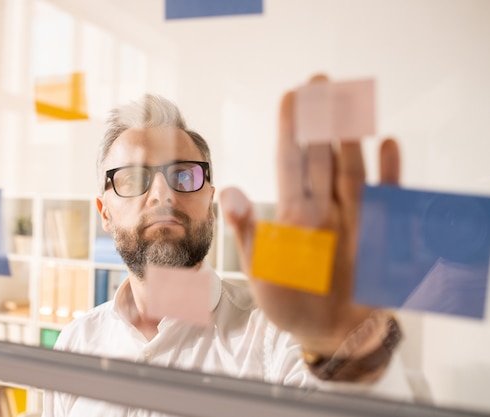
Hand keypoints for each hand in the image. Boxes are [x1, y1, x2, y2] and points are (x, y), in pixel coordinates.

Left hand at [219, 75, 400, 354]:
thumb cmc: (290, 302)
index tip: (292, 95)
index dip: (291, 128)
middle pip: (322, 156)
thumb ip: (248, 229)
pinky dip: (389, 173)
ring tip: (350, 102)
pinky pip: (386, 198)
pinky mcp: (379, 233)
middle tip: (322, 80)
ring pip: (351, 169)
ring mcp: (352, 218)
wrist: (329, 334)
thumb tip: (227, 189)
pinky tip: (387, 143)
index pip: (291, 161)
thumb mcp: (262, 269)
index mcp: (293, 214)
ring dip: (351, 137)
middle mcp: (323, 208)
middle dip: (321, 119)